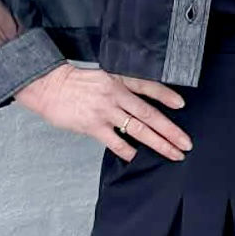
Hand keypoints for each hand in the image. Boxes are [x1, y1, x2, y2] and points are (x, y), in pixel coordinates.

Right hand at [13, 63, 192, 161]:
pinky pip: (117, 143)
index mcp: (118, 79)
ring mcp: (105, 111)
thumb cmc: (74, 84)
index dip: (165, 95)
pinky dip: (130, 152)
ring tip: (174, 154)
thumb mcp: (101, 77)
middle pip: (150, 114)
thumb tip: (139, 107)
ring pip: (139, 130)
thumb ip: (121, 88)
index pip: (147, 86)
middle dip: (171, 130)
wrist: (48, 87)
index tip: (181, 105)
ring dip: (159, 144)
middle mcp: (115, 94)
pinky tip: (140, 158)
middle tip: (186, 143)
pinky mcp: (94, 126)